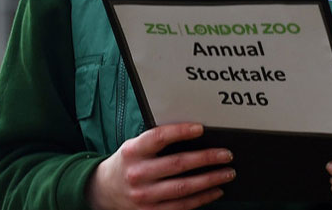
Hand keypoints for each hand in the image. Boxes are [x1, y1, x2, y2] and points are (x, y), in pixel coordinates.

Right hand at [86, 123, 235, 209]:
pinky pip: (181, 206)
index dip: (181, 132)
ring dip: (210, 180)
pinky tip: (215, 190)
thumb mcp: (136, 145)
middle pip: (178, 164)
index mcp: (133, 151)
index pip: (159, 137)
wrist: (104, 190)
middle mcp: (137, 174)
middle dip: (207, 159)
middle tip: (226, 154)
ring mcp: (143, 196)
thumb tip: (195, 133)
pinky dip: (201, 198)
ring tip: (227, 173)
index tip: (201, 128)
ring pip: (183, 188)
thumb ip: (158, 140)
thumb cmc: (128, 162)